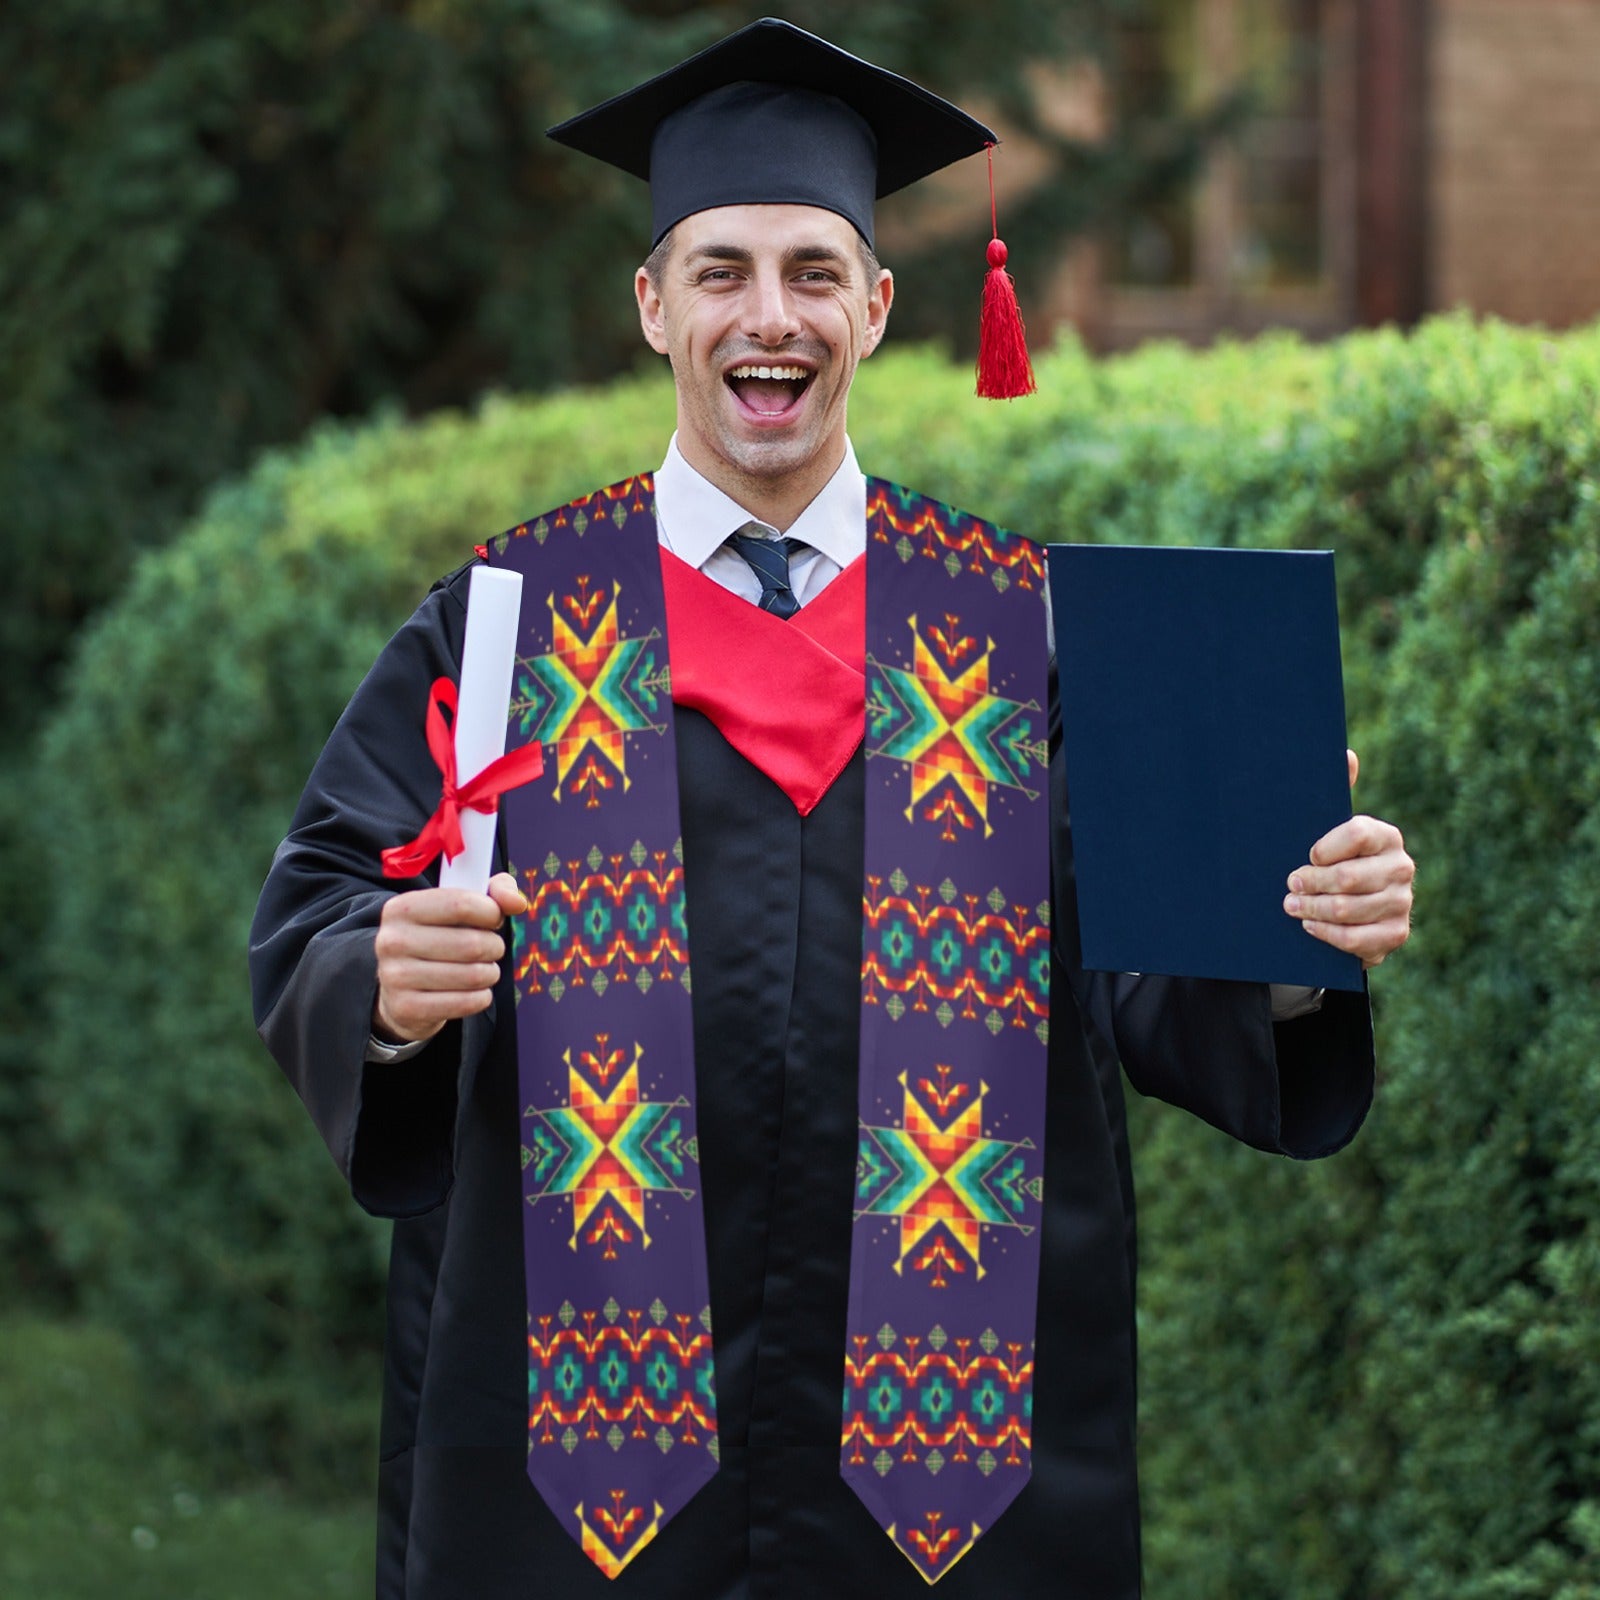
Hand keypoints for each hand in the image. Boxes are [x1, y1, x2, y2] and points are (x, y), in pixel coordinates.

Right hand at [372, 871, 527, 1044]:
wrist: (401, 988)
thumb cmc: (439, 938)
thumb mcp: (459, 906)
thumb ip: (494, 893)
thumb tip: (517, 903)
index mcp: (402, 908)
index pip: (461, 904)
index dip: (491, 912)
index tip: (494, 919)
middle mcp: (392, 940)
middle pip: (471, 944)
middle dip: (494, 947)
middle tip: (491, 949)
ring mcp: (395, 977)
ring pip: (472, 975)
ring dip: (490, 973)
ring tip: (483, 970)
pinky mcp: (406, 1008)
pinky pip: (465, 1003)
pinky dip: (481, 997)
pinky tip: (474, 991)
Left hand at [1283, 750, 1413, 968]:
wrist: (1350, 909)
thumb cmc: (1332, 860)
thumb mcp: (1329, 828)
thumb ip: (1336, 792)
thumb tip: (1346, 754)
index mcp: (1386, 836)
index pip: (1356, 833)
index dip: (1324, 847)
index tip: (1306, 855)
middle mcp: (1401, 867)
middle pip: (1348, 877)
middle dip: (1310, 883)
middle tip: (1289, 885)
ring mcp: (1401, 903)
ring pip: (1348, 909)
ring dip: (1312, 909)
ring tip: (1291, 906)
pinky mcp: (1395, 934)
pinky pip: (1356, 939)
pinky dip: (1327, 934)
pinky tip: (1310, 926)